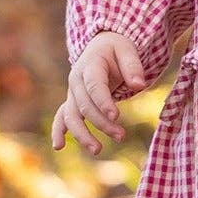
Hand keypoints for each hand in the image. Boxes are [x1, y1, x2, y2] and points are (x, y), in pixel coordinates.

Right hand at [51, 31, 147, 156]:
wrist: (102, 47)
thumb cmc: (117, 50)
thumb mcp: (127, 50)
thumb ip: (133, 66)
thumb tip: (139, 84)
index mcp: (90, 65)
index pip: (94, 86)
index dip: (103, 102)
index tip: (116, 116)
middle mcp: (76, 79)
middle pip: (85, 105)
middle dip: (101, 122)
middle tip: (121, 136)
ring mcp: (72, 92)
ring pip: (72, 115)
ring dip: (82, 134)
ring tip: (98, 150)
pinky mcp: (72, 102)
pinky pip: (62, 116)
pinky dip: (58, 131)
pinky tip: (59, 146)